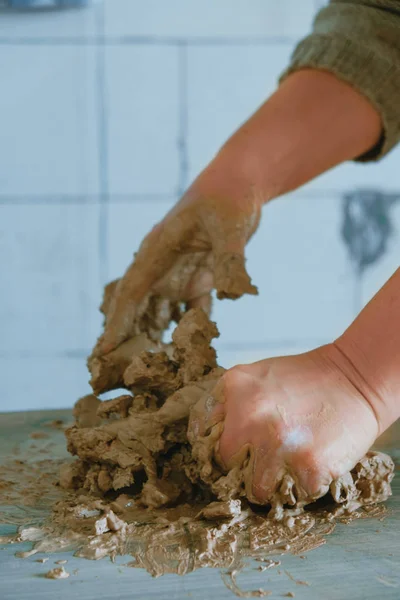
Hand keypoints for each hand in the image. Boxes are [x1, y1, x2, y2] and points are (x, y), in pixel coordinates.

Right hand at [95, 160, 260, 356]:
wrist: (240, 184)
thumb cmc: (229, 197)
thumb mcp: (230, 226)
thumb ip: (231, 260)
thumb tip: (233, 294)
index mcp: (158, 250)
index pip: (131, 292)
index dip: (117, 322)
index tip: (104, 350)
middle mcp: (163, 266)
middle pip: (137, 308)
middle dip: (125, 337)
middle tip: (112, 371)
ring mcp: (179, 274)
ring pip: (159, 313)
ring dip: (154, 339)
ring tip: (149, 371)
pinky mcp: (198, 278)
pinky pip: (190, 311)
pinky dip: (189, 331)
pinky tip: (191, 353)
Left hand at [191, 344, 379, 504]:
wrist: (354, 378)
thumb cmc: (303, 378)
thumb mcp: (254, 377)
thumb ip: (227, 403)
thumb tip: (203, 437)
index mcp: (233, 391)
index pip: (203, 436)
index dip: (216, 448)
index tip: (229, 454)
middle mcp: (250, 418)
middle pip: (225, 468)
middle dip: (241, 467)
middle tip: (261, 459)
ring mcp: (278, 445)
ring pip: (256, 491)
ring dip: (271, 484)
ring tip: (286, 465)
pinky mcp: (308, 467)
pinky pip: (293, 495)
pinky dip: (301, 485)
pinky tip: (310, 462)